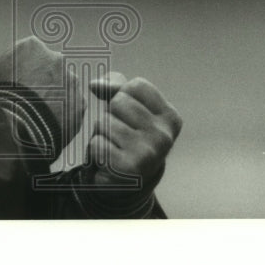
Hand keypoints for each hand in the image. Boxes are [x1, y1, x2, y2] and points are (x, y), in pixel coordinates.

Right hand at [0, 36, 84, 143]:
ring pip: (61, 89)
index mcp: (32, 47)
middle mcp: (57, 60)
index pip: (26, 55)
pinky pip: (70, 109)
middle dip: (38, 83)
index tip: (10, 86)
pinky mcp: (79, 105)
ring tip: (35, 118)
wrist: (15, 131)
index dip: (16, 71)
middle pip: (46, 70)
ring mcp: (71, 83)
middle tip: (23, 103)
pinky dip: (60, 116)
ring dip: (51, 99)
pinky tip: (45, 127)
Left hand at [86, 74, 181, 190]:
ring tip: (116, 145)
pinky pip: (96, 142)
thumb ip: (115, 86)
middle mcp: (164, 135)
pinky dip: (97, 149)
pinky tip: (110, 159)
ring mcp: (147, 152)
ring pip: (104, 121)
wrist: (130, 180)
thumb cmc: (130, 133)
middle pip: (118, 101)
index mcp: (170, 117)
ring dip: (103, 132)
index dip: (125, 95)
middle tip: (122, 133)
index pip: (136, 85)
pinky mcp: (127, 168)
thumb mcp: (131, 106)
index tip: (132, 115)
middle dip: (113, 114)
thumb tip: (94, 84)